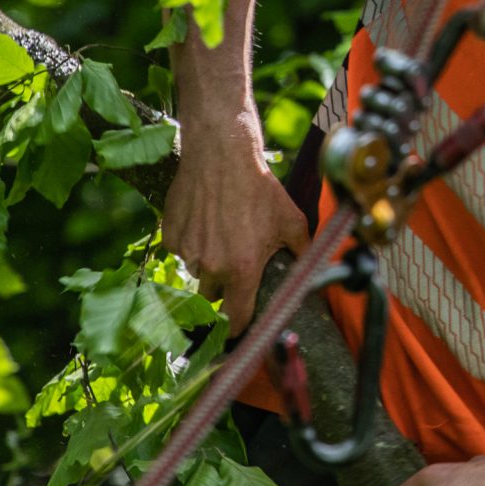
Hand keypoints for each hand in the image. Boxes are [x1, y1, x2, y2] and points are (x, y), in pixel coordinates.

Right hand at [160, 120, 309, 334]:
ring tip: (223, 233)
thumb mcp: (292, 221)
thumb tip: (314, 275)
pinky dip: (191, 243)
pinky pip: (181, 251)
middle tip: (235, 264)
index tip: (240, 331)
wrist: (222, 154)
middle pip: (213, 295)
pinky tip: (205, 220)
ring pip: (197, 271)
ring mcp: (188, 251)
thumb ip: (303, 253)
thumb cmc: (260, 188)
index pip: (237, 318)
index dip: (239, 327)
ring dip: (208, 263)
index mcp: (243, 269)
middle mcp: (212, 266)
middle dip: (224, 287)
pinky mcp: (170, 235)